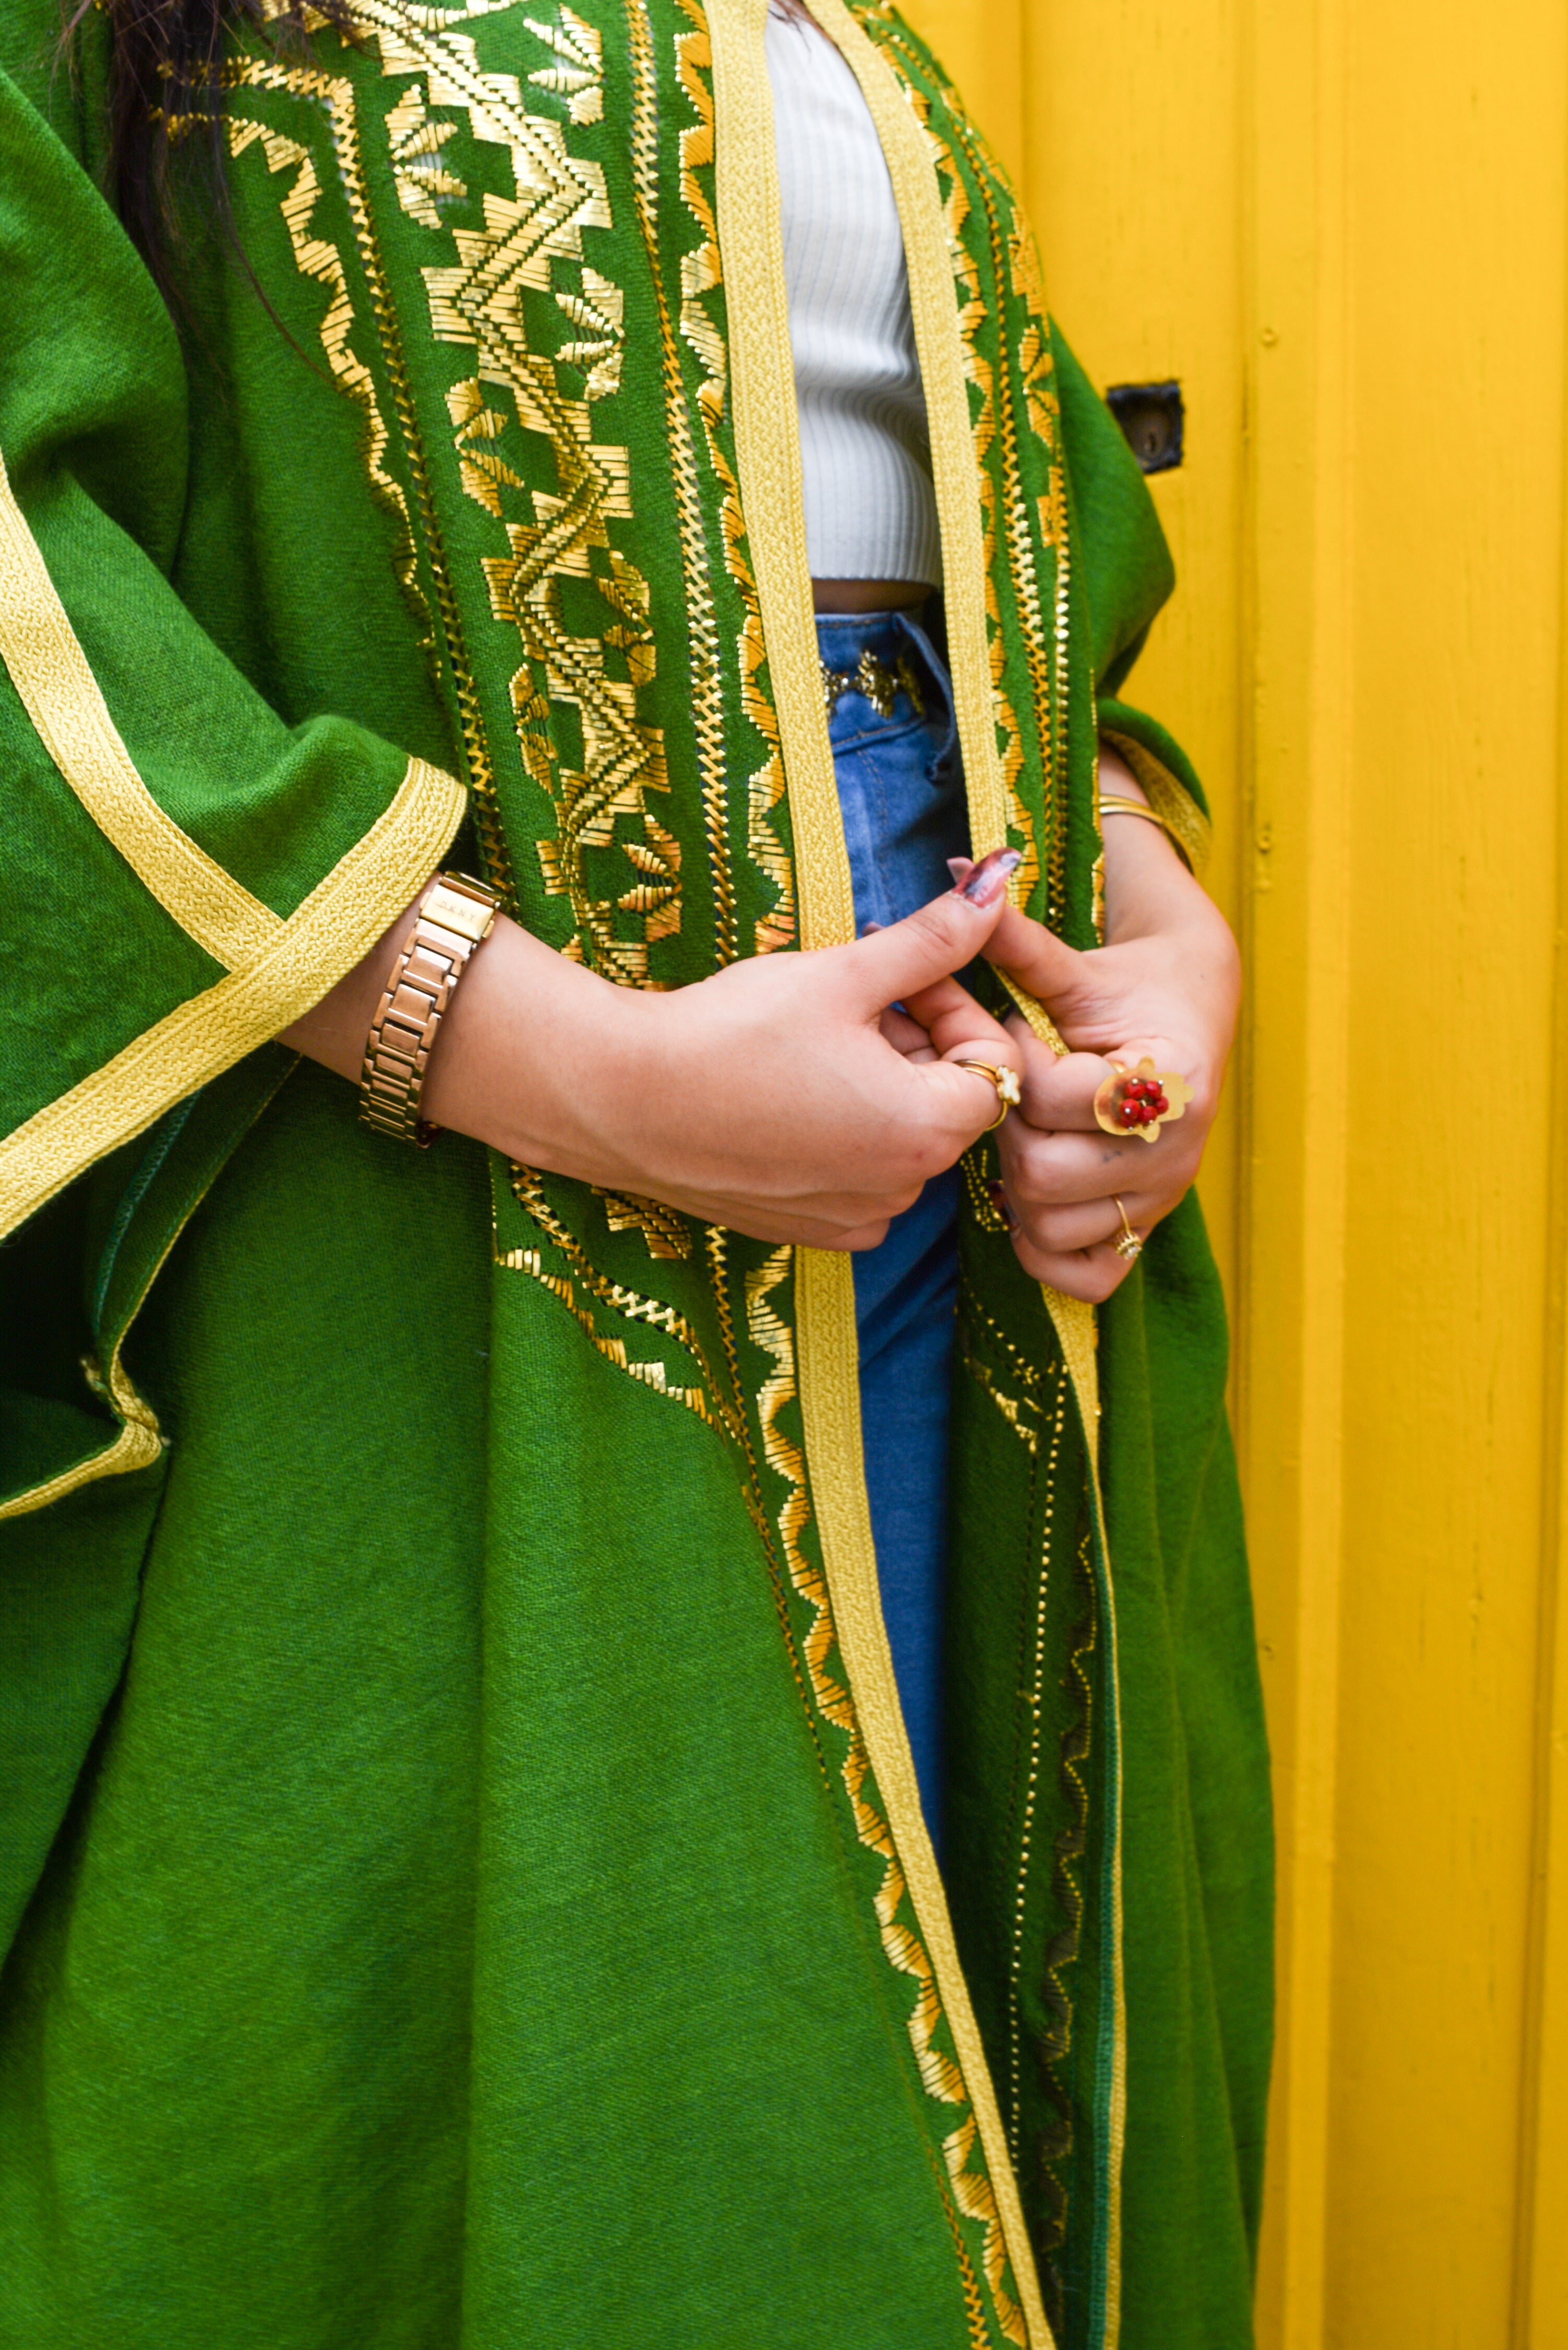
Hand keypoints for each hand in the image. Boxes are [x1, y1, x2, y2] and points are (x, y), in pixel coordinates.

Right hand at [284, 849, 1027, 1250]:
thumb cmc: (728, 1033)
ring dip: (876, 1086)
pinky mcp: (807, 1232)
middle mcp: (902, 1190)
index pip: (991, 1062)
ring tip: (813, 1040)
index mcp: (927, 1129)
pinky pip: (857, 1177)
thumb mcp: (841, 973)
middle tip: (849, 996)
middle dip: (913, 1042)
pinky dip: (840, 1134)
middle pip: (946, 1102)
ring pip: (899, 1138)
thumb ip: (932, 938)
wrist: (617, 1099)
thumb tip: (1000, 882)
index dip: (949, 1005)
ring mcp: (853, 1218)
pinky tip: (784, 1093)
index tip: (895, 971)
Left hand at [952, 791, 1239, 1301]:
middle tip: (1011, 1096)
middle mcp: (1178, 1148)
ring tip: (1024, 1134)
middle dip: (1008, 1130)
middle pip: (1045, 1172)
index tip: (1023, 1039)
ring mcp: (1164, 1199)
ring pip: (1052, 1225)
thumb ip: (1016, 935)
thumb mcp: (1071, 964)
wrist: (1188, 1018)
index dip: (1019, 1069)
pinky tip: (1030, 1201)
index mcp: (1169, 1075)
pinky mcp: (1145, 1232)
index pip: (1058, 1098)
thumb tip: (961, 869)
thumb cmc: (1123, 987)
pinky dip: (1045, 1250)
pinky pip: (1084, 1279)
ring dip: (1015, 1186)